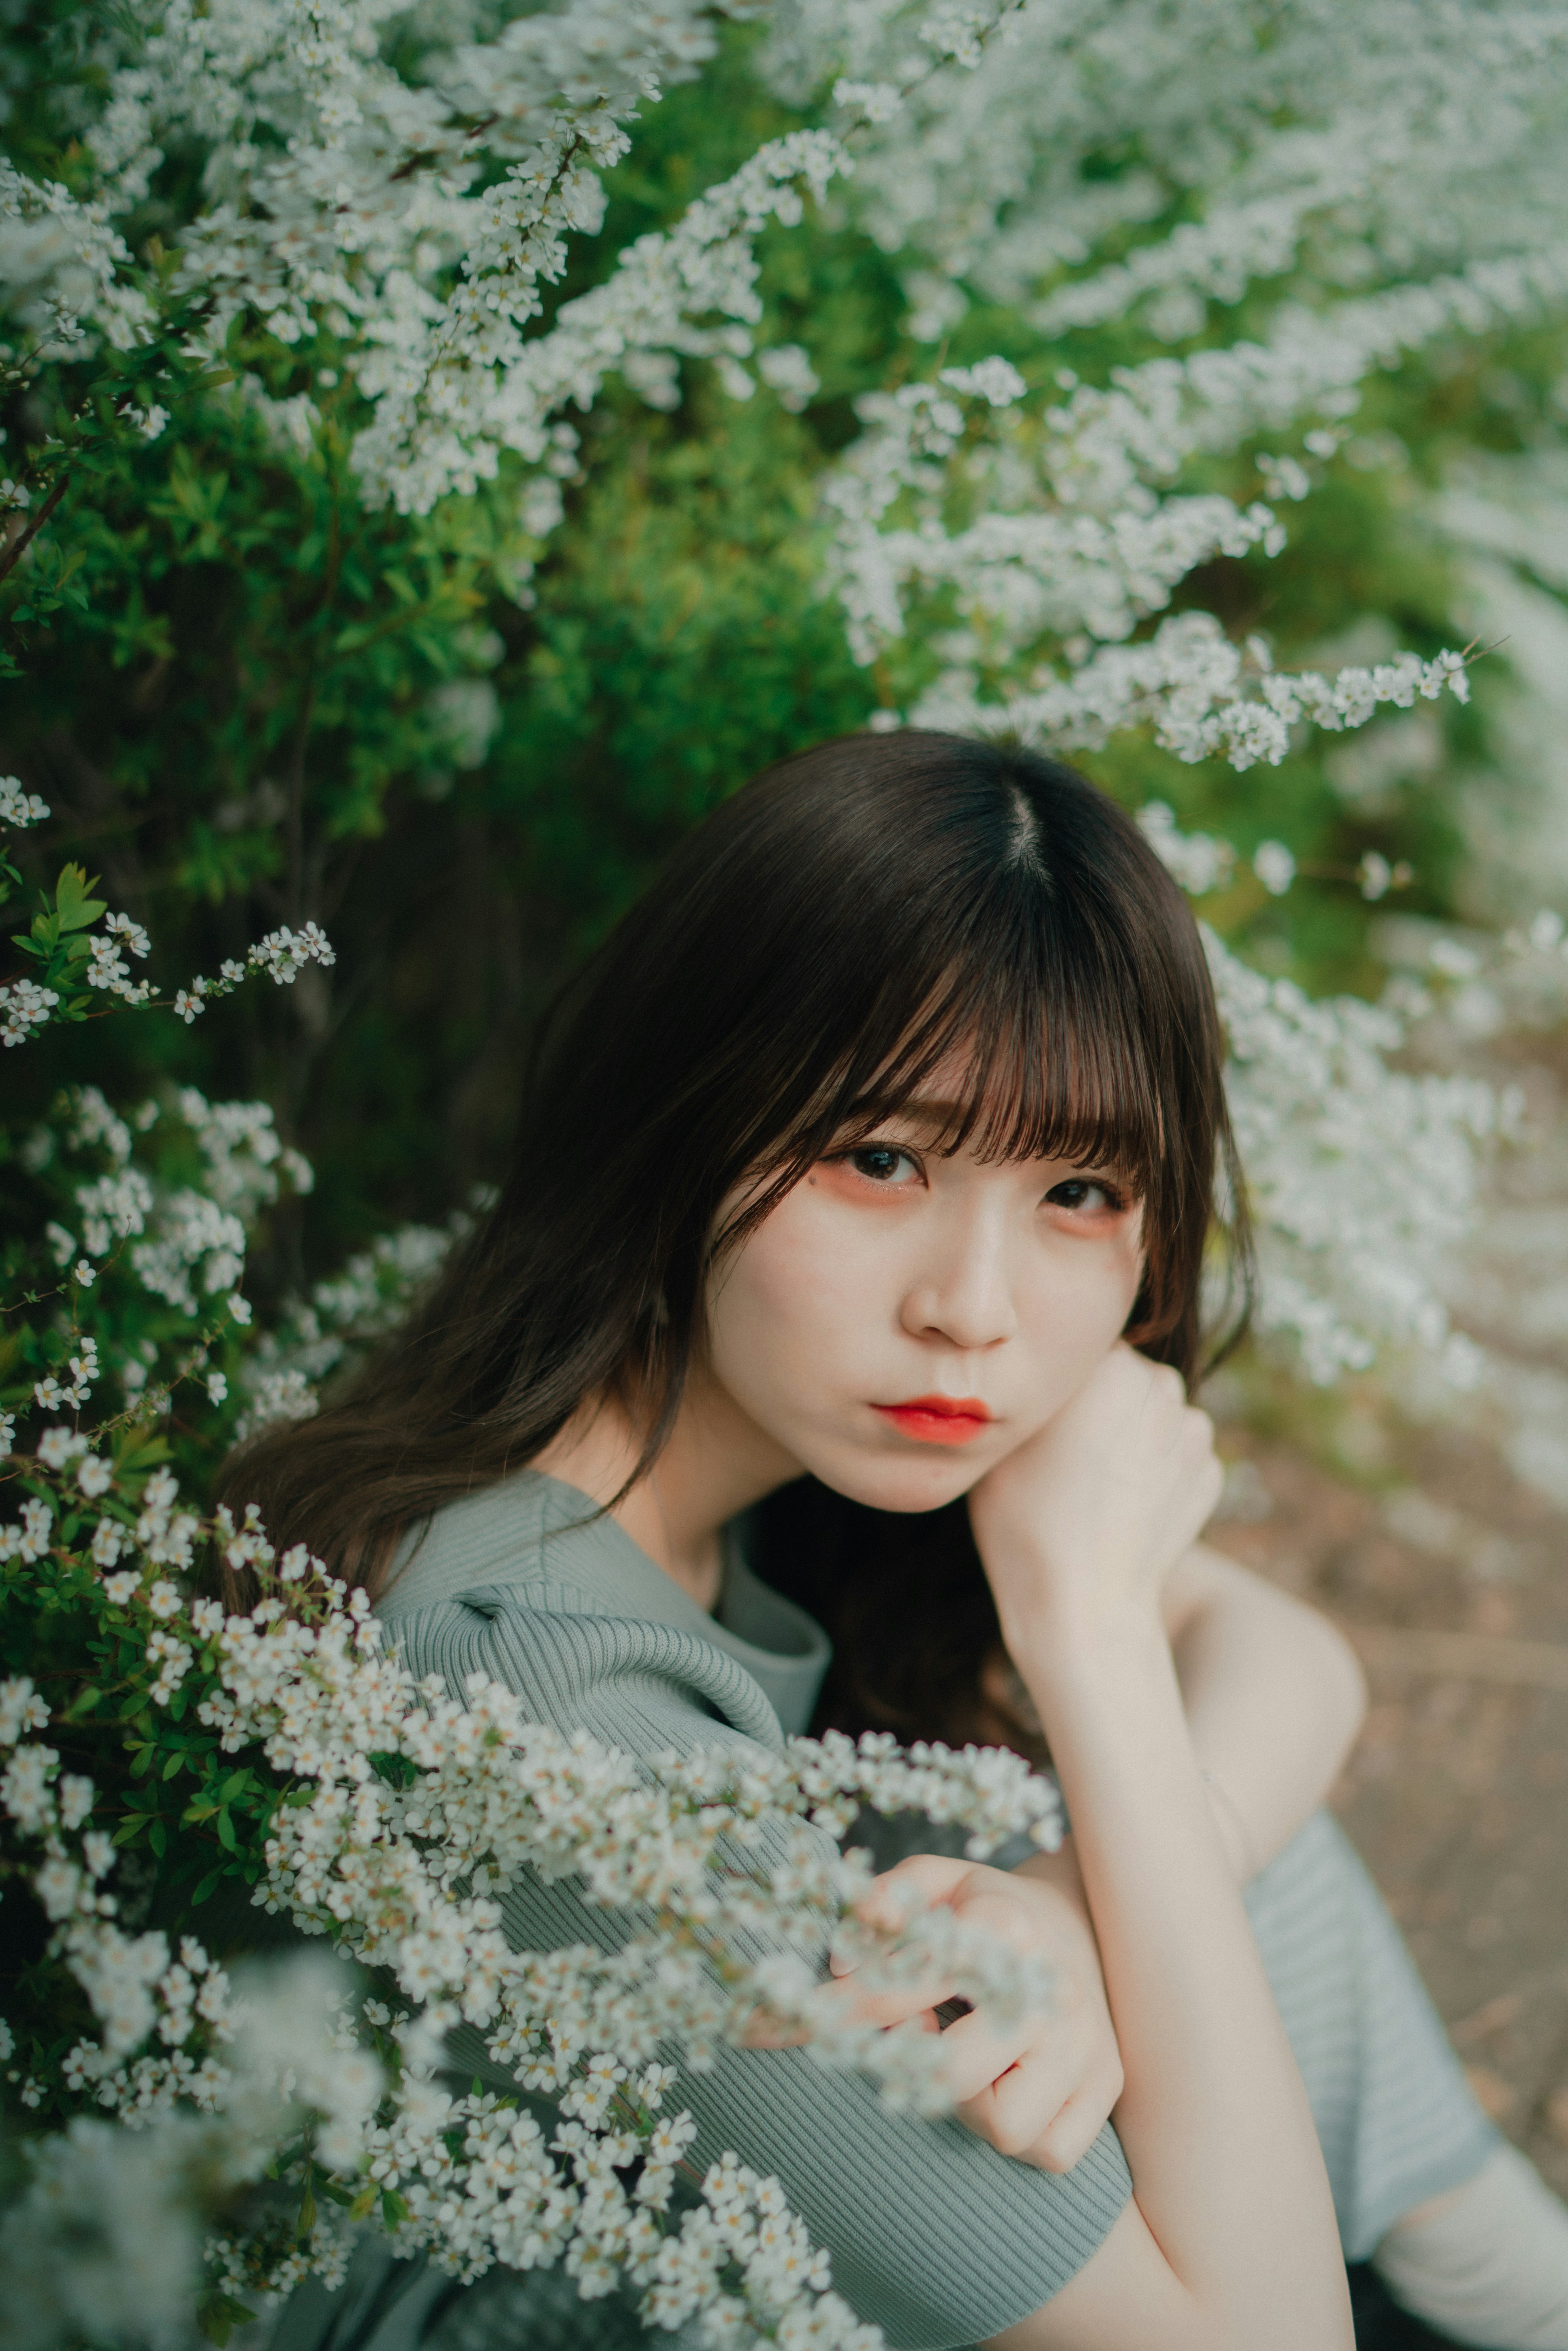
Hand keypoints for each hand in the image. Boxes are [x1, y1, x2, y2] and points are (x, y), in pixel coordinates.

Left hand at [830, 1845, 1124, 2173]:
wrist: (1078, 1921)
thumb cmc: (985, 1909)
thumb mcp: (936, 1880)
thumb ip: (885, 1900)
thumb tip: (841, 1960)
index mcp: (1003, 1927)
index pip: (904, 1986)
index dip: (842, 2010)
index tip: (791, 2025)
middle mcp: (1051, 1990)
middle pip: (952, 2075)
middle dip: (911, 2067)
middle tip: (911, 2036)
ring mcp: (1086, 2042)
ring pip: (1006, 2128)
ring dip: (968, 2105)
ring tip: (966, 2056)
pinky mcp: (1108, 2084)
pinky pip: (1051, 2152)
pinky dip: (1020, 2135)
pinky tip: (1005, 2083)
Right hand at [967, 1341, 1220, 1643]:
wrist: (1084, 1605)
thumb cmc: (1025, 1521)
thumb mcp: (1004, 1439)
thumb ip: (1029, 1391)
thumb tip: (1036, 1372)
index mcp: (1109, 1363)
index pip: (1083, 1344)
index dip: (1061, 1376)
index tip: (1044, 1410)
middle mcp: (1161, 1385)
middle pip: (1125, 1375)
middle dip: (1102, 1402)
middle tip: (1065, 1450)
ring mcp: (1193, 1432)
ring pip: (1155, 1415)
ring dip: (1133, 1435)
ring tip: (1093, 1484)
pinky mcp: (1210, 1473)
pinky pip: (1176, 1456)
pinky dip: (1155, 1473)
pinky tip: (1122, 1508)